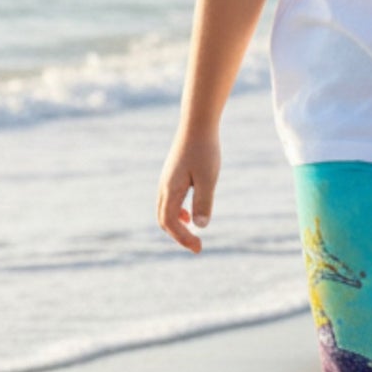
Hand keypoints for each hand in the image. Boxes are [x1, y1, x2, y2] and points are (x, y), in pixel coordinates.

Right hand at [157, 130, 220, 254]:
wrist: (197, 124)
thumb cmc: (205, 150)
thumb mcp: (208, 178)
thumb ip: (203, 202)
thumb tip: (200, 226)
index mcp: (170, 189)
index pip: (170, 222)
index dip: (183, 238)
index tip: (199, 247)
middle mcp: (164, 187)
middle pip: (163, 220)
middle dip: (178, 235)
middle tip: (196, 246)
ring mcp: (166, 180)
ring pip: (164, 210)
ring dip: (176, 225)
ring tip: (192, 232)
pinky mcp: (172, 175)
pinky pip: (168, 201)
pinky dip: (176, 213)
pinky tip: (190, 212)